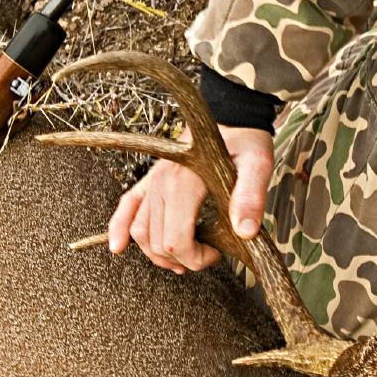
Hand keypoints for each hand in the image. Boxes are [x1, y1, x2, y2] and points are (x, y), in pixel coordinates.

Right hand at [107, 127, 273, 273]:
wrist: (231, 116)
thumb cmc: (245, 142)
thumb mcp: (258, 166)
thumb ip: (251, 197)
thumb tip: (244, 232)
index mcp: (185, 183)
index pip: (177, 240)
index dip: (196, 258)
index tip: (217, 254)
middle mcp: (161, 182)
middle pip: (158, 241)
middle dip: (182, 259)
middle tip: (208, 255)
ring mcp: (152, 181)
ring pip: (140, 231)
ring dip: (157, 253)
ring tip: (180, 259)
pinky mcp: (149, 180)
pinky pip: (127, 206)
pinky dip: (119, 228)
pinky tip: (118, 246)